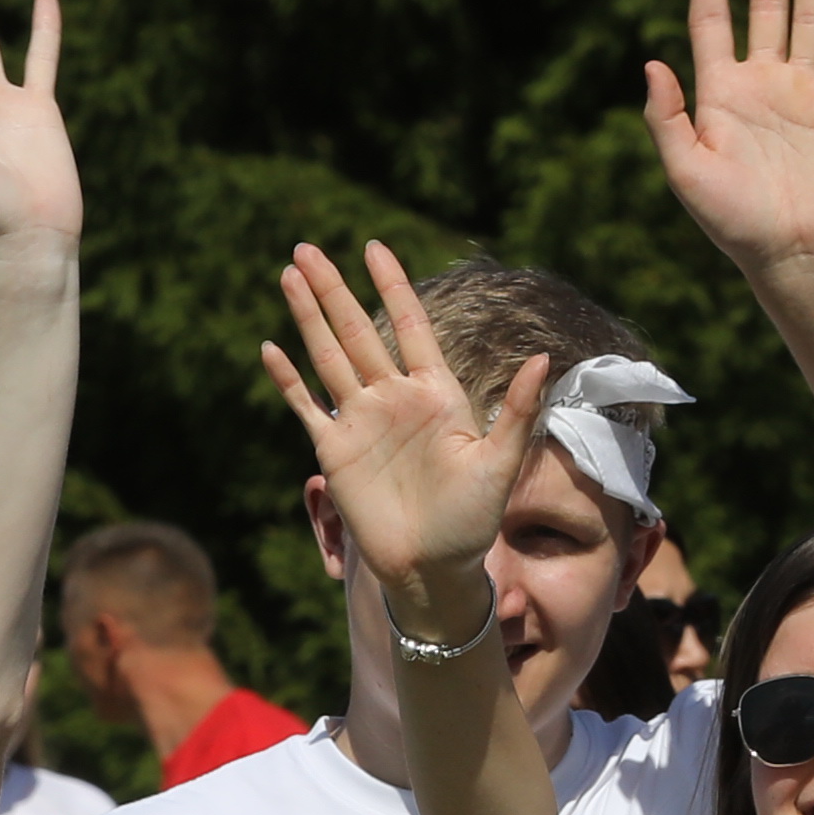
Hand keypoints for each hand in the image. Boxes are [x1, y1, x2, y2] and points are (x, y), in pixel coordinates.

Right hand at [263, 241, 546, 606]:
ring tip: (288, 275)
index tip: (374, 247)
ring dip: (308, 317)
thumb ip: (516, 410)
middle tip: (307, 246)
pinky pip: (306, 405)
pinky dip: (288, 378)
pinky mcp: (334, 451)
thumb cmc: (473, 521)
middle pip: (357, 330)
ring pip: (328, 355)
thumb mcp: (501, 463)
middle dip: (333, 289)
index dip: (391, 285)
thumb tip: (543, 358)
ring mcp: (360, 421)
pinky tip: (270, 347)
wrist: (433, 568)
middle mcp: (394, 398)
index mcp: (435, 393)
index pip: (410, 325)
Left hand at [640, 0, 813, 273]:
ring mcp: (803, 93)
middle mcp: (762, 83)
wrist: (792, 254)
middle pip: (766, 7)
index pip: (712, 21)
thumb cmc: (732, 221)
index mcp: (719, 93)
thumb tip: (652, 62)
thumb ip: (667, 118)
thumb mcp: (685, 171)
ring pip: (810, 20)